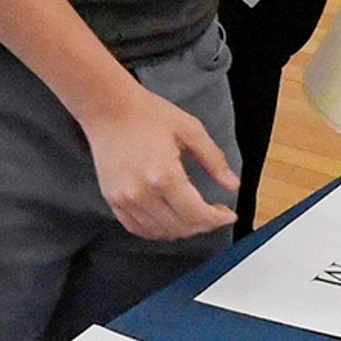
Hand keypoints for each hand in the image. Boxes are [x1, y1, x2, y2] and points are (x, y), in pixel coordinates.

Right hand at [85, 84, 237, 239]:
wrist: (108, 108)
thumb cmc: (146, 114)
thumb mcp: (190, 130)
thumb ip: (213, 159)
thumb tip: (232, 183)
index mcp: (164, 174)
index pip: (197, 214)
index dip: (218, 219)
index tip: (229, 216)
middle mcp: (142, 192)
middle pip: (181, 227)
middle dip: (204, 225)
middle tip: (215, 214)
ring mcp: (124, 199)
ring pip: (160, 232)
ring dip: (182, 230)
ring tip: (194, 216)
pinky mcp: (112, 200)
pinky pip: (137, 228)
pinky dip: (157, 230)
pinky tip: (170, 220)